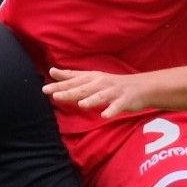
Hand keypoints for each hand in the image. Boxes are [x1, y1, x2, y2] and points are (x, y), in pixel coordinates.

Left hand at [44, 67, 158, 117]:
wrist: (141, 87)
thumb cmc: (112, 85)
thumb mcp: (91, 78)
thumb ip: (71, 76)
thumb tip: (51, 71)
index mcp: (92, 78)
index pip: (73, 81)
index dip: (59, 85)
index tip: (44, 88)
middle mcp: (101, 83)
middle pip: (83, 88)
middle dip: (70, 92)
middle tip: (55, 96)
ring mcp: (113, 92)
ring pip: (100, 96)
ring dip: (91, 100)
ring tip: (81, 105)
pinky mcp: (125, 101)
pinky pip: (117, 106)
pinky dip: (112, 110)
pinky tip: (105, 115)